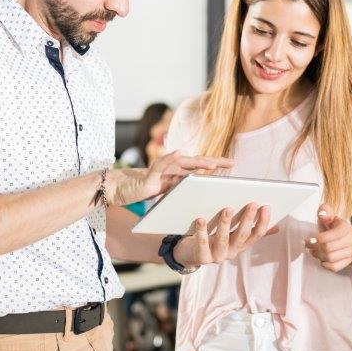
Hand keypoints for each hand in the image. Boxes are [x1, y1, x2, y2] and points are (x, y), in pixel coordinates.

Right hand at [111, 152, 232, 205]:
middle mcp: (171, 168)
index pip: (199, 168)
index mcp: (177, 173)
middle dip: (214, 162)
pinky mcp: (149, 175)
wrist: (119, 190)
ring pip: (182, 162)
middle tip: (232, 162)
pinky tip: (178, 153)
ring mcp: (161, 170)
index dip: (216, 165)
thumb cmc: (143, 190)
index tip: (232, 165)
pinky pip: (160, 165)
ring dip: (197, 161)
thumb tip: (198, 197)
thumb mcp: (166, 193)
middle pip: (196, 162)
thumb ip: (179, 191)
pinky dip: (169, 158)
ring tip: (212, 162)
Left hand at [172, 203, 277, 270]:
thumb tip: (277, 227)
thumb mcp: (233, 235)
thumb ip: (252, 231)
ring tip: (227, 209)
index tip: (266, 206)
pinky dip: (201, 231)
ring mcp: (217, 256)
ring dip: (226, 224)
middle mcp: (231, 253)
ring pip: (223, 240)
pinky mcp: (202, 257)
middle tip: (252, 203)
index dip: (263, 222)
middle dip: (248, 219)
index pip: (256, 235)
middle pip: (242, 236)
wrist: (189, 254)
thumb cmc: (213, 239)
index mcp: (240, 245)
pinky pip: (202, 244)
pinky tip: (200, 219)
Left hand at [306, 204, 351, 271]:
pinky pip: (335, 267)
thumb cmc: (330, 226)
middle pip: (329, 248)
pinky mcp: (348, 261)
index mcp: (345, 227)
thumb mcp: (327, 216)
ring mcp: (350, 252)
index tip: (310, 239)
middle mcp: (350, 240)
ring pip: (331, 258)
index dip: (321, 238)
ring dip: (318, 255)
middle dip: (315, 247)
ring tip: (313, 251)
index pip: (335, 234)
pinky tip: (321, 259)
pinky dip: (325, 264)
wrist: (342, 237)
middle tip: (308, 245)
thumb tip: (322, 214)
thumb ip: (324, 211)